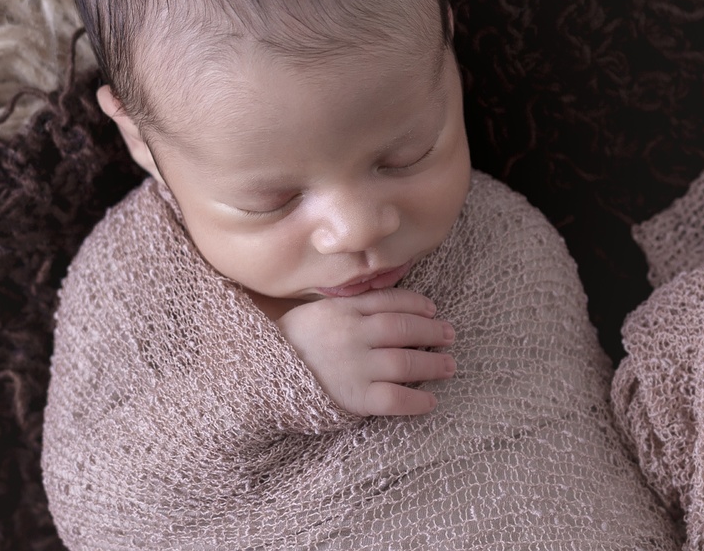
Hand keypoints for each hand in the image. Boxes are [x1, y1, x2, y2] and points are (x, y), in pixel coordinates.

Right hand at [276, 288, 455, 416]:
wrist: (253, 377)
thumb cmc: (284, 345)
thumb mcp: (313, 312)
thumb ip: (345, 307)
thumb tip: (383, 306)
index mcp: (342, 310)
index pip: (390, 301)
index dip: (417, 304)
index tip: (433, 309)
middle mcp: (352, 334)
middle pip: (404, 328)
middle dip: (432, 331)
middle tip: (450, 336)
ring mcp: (355, 365)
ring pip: (406, 361)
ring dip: (432, 364)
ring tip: (449, 366)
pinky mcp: (354, 397)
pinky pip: (394, 398)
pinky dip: (416, 400)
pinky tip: (430, 401)